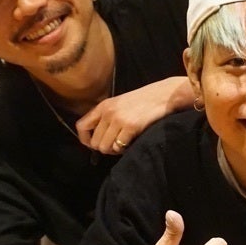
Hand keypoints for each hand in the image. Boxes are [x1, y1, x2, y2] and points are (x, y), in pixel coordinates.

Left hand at [75, 76, 189, 154]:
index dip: (85, 139)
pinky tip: (131, 142)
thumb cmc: (144, 100)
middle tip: (115, 144)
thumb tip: (98, 137)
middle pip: (94, 142)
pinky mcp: (131, 126)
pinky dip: (124, 149)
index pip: (81, 126)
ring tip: (124, 143)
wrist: (164, 95)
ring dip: (114, 149)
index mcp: (104, 106)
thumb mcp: (120, 103)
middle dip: (104, 148)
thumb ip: (107, 116)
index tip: (93, 144)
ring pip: (105, 147)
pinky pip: (119, 147)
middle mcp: (108, 112)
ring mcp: (119, 120)